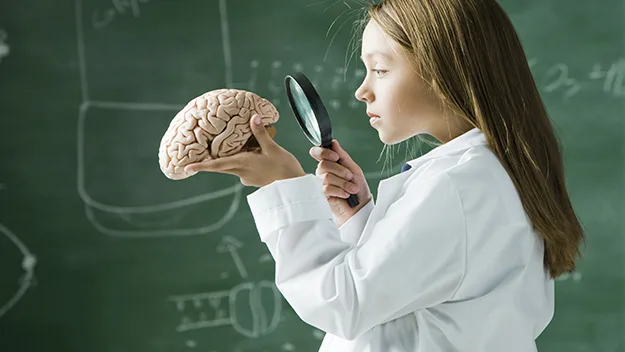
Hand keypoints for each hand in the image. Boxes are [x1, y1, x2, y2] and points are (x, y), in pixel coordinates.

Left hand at [185, 114, 305, 186]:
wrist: (294, 188)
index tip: (187, 168)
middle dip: (211, 160)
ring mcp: (247, 177)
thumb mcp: (273, 148)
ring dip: (232, 156)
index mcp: (243, 163)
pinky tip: (255, 153)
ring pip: (233, 165)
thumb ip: (261, 133)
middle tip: (199, 155)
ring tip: (241, 145)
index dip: (201, 166)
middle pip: (221, 165)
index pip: (217, 165)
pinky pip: (243, 167)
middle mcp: (241, 172)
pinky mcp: (254, 179)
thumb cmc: (284, 169)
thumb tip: (253, 117)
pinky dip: (244, 159)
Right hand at [310, 140, 371, 226]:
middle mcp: (323, 173)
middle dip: (340, 170)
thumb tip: (333, 143)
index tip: (335, 156)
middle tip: (350, 177)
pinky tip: (346, 195)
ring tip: (352, 189)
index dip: (323, 152)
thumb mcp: (354, 169)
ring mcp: (321, 184)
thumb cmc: (358, 190)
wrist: (360, 208)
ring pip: (327, 177)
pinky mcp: (321, 196)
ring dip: (343, 183)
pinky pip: (327, 188)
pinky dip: (340, 191)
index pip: (317, 153)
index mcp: (330, 164)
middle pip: (324, 164)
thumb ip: (343, 156)